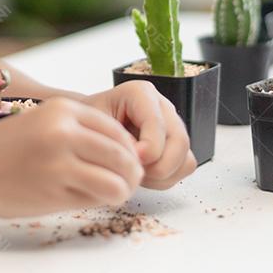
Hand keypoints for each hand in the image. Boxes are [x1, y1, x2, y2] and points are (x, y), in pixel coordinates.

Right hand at [0, 97, 143, 217]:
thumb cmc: (5, 147)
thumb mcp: (43, 122)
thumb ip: (80, 131)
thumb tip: (128, 154)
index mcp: (63, 110)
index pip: (118, 131)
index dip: (129, 150)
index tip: (126, 162)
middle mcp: (63, 133)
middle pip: (124, 156)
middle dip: (131, 173)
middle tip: (127, 182)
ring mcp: (59, 164)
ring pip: (116, 182)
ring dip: (120, 191)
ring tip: (112, 193)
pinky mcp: (52, 193)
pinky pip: (93, 200)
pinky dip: (96, 202)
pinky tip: (84, 198)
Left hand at [80, 82, 196, 189]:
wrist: (86, 130)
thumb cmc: (87, 125)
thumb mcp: (92, 127)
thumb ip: (116, 139)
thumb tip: (139, 157)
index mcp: (140, 94)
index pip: (158, 124)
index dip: (147, 150)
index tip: (130, 160)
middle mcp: (162, 107)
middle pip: (180, 142)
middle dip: (158, 166)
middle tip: (134, 172)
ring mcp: (172, 126)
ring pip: (186, 158)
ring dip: (162, 174)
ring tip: (135, 172)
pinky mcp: (175, 145)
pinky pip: (184, 167)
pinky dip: (166, 178)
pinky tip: (144, 175)